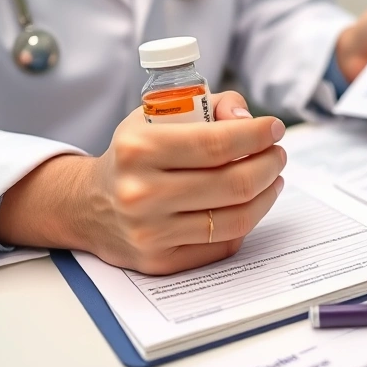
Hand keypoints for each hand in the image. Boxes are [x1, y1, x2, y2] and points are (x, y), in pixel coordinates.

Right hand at [0, 92, 286, 274]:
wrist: (88, 205)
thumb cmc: (133, 155)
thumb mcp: (156, 116)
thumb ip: (208, 105)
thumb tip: (247, 119)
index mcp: (138, 149)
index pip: (217, 144)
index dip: (257, 136)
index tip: (274, 128)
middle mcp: (141, 194)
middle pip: (234, 184)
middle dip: (269, 165)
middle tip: (277, 154)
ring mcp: (151, 233)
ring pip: (236, 218)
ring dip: (267, 194)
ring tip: (273, 177)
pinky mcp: (161, 261)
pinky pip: (223, 244)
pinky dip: (246, 221)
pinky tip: (250, 202)